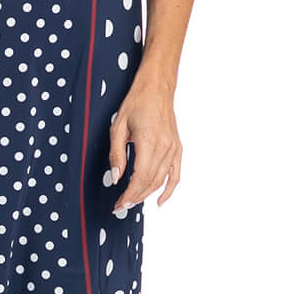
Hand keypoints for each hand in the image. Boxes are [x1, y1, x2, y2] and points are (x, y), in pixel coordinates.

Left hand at [107, 76, 181, 213]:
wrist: (157, 88)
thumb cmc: (136, 103)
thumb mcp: (118, 126)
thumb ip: (116, 154)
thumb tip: (116, 178)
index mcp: (149, 142)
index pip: (139, 178)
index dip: (128, 195)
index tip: (118, 203)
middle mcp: (164, 147)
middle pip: (150, 182)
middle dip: (135, 198)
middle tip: (121, 205)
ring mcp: (173, 149)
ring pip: (161, 181)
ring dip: (147, 195)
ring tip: (132, 202)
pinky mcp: (177, 148)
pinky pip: (176, 175)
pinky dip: (169, 190)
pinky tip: (159, 200)